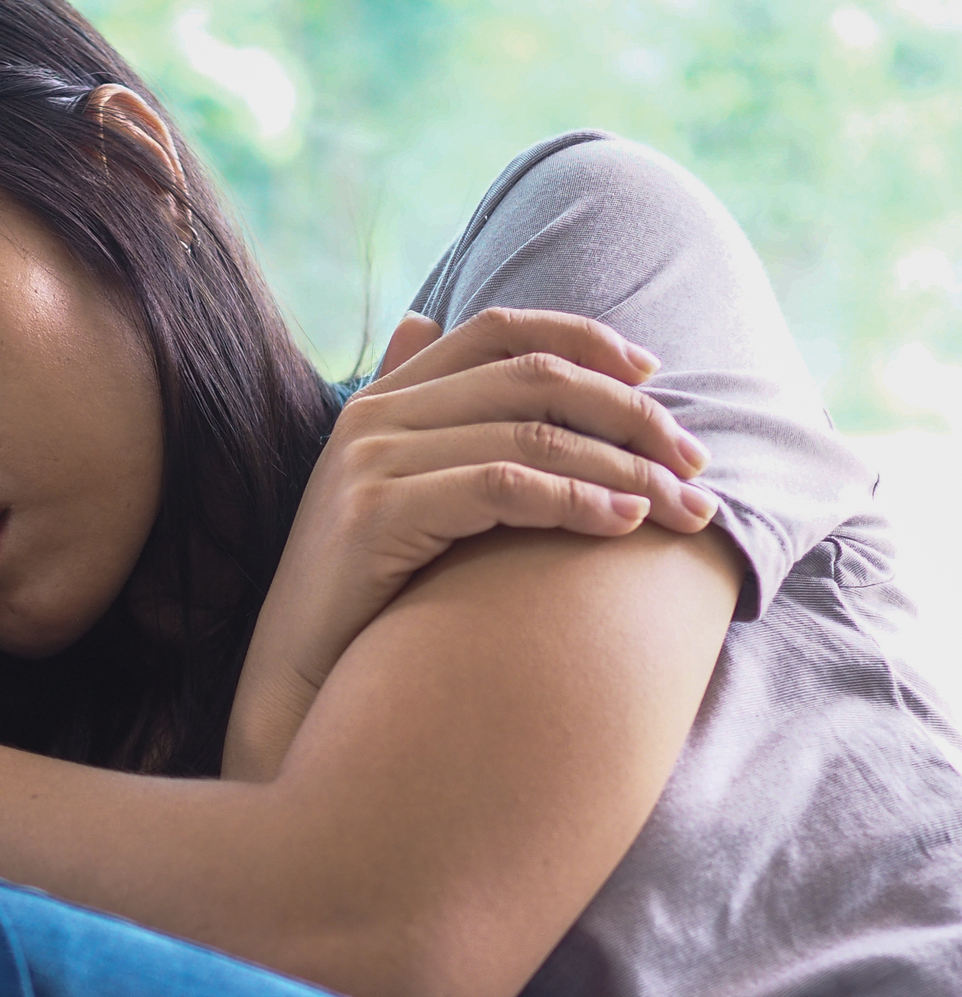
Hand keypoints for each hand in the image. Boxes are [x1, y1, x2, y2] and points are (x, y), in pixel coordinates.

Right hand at [222, 307, 717, 780]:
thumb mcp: (383, 482)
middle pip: (531, 378)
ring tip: (683, 507)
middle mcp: (373, 416)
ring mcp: (369, 462)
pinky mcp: (375, 514)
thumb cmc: (364, 592)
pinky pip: (502, 486)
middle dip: (629, 414)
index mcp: (383, 398)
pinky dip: (576, 499)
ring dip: (624, 468)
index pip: (499, 330)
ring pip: (530, 435)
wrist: (302, 676)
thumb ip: (411, 408)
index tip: (656, 378)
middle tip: (694, 461)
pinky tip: (623, 521)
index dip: (586, 339)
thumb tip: (424, 320)